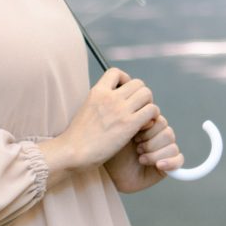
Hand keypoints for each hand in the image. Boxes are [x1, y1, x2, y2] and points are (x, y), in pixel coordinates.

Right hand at [40, 69, 160, 178]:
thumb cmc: (77, 137)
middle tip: (138, 109)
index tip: (125, 93)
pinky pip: (151, 110)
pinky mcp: (129, 124)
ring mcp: (120, 110)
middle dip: (141, 95)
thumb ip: (100, 102)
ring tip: (143, 118)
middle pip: (138, 83)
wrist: (72, 152)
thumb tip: (111, 103)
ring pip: (147, 94)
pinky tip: (145, 127)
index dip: (125, 80)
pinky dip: (152, 117)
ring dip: (149, 105)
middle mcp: (110, 97)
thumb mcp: (86, 109)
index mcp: (97, 92)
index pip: (116, 73)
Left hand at [104, 115, 184, 193]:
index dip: (149, 129)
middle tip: (137, 148)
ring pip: (172, 147)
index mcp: (149, 126)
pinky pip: (179, 161)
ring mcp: (163, 151)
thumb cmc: (113, 152)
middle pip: (168, 134)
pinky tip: (158, 165)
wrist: (109, 173)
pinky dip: (170, 162)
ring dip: (154, 154)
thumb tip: (151, 119)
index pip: (160, 121)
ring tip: (140, 158)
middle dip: (151, 142)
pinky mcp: (167, 166)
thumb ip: (137, 121)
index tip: (134, 136)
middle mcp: (158, 137)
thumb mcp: (122, 132)